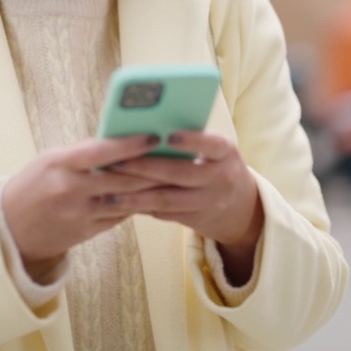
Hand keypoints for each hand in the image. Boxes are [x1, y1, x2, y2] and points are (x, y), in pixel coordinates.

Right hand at [2, 133, 166, 276]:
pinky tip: (150, 195)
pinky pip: (119, 217)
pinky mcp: (87, 232)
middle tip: (176, 156)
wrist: (11, 228)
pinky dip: (135, 205)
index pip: (101, 152)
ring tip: (172, 175)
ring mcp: (80, 214)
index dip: (130, 144)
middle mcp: (71, 190)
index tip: (154, 136)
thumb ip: (84, 153)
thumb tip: (122, 141)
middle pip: (121, 179)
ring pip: (125, 200)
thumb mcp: (52, 160)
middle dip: (151, 168)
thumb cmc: (34, 184)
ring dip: (149, 188)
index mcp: (60, 164)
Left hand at [105, 131, 262, 282]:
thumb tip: (145, 130)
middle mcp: (222, 178)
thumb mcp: (215, 150)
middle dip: (145, 168)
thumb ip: (190, 141)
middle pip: (181, 173)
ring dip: (136, 196)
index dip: (191, 140)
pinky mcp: (196, 220)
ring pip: (168, 199)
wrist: (241, 206)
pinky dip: (142, 207)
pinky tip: (120, 203)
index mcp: (226, 152)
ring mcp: (210, 202)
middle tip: (116, 162)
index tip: (168, 135)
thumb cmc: (217, 165)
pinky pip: (165, 214)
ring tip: (109, 192)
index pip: (211, 144)